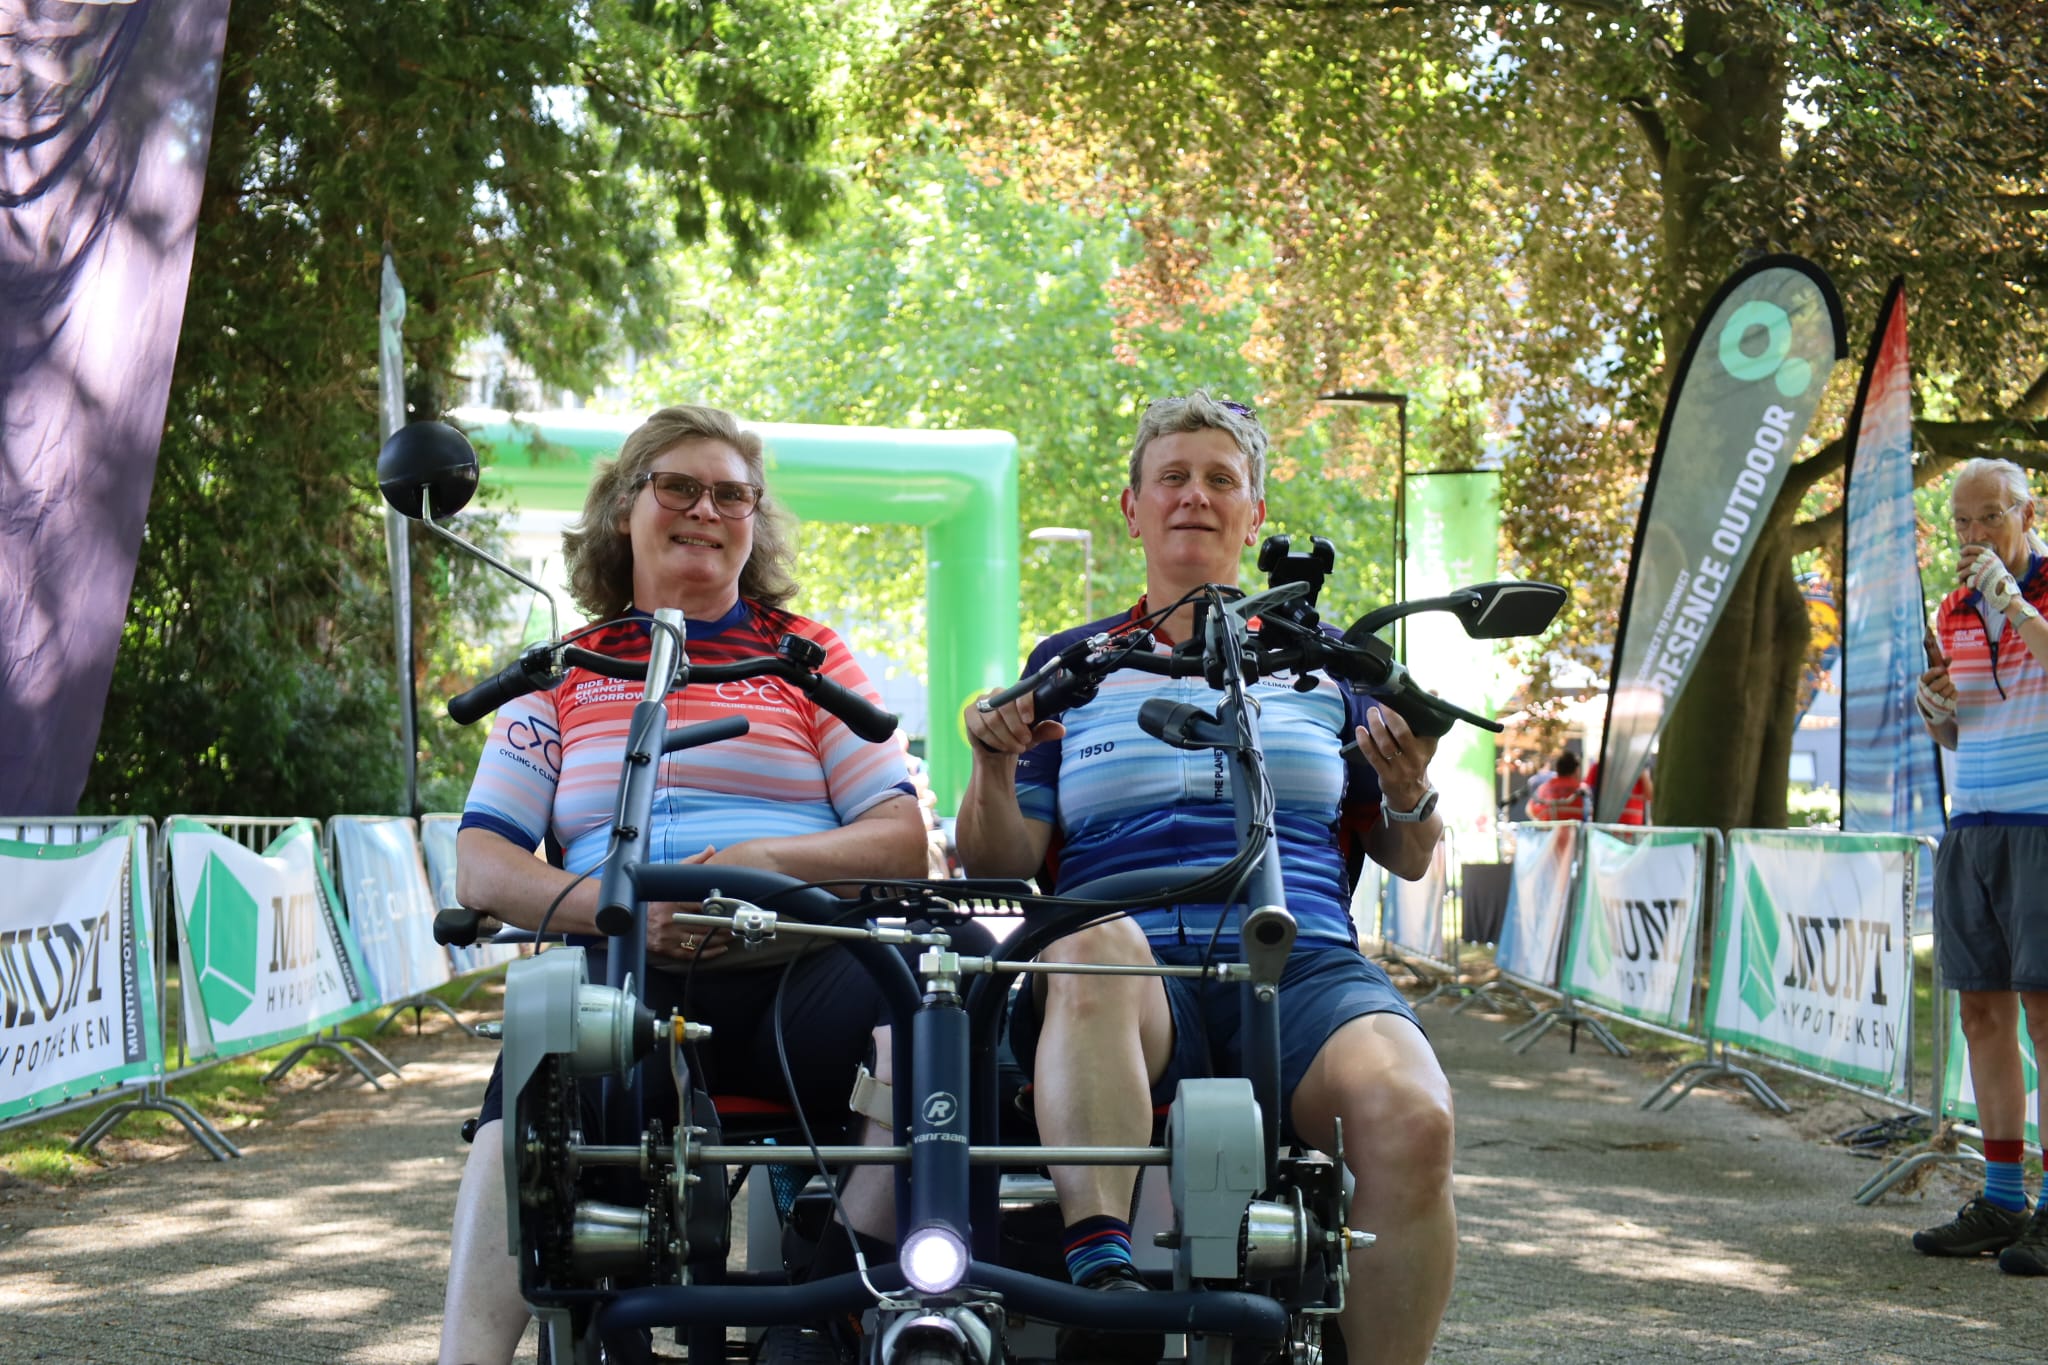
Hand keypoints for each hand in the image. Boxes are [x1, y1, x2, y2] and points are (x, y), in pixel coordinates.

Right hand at [647, 845, 732, 961]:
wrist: (630, 917)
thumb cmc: (653, 896)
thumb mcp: (670, 875)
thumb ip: (692, 862)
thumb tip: (711, 849)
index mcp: (672, 900)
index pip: (703, 904)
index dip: (721, 906)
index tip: (734, 905)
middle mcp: (670, 919)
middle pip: (705, 924)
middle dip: (724, 925)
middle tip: (737, 923)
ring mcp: (668, 935)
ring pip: (701, 940)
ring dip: (720, 939)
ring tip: (732, 935)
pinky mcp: (666, 948)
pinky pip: (691, 953)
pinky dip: (708, 953)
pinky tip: (720, 948)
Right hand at [964, 688, 1064, 759]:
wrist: (998, 750)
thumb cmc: (1017, 737)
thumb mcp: (1034, 736)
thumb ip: (1046, 731)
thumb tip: (1060, 730)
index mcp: (1017, 693)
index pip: (1021, 690)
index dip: (1025, 703)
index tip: (1029, 720)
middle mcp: (999, 693)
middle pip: (1005, 705)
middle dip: (1016, 727)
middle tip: (1024, 741)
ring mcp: (982, 701)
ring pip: (993, 719)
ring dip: (1005, 738)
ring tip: (1014, 746)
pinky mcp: (969, 712)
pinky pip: (980, 727)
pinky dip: (992, 740)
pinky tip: (1000, 746)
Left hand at [1354, 705, 1436, 811]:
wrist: (1411, 793)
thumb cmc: (1417, 760)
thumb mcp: (1428, 742)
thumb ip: (1429, 718)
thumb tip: (1433, 691)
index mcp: (1427, 747)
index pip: (1424, 727)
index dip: (1412, 711)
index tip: (1401, 697)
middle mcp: (1415, 758)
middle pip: (1401, 733)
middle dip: (1390, 716)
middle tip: (1381, 704)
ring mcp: (1400, 768)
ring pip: (1385, 744)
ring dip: (1375, 726)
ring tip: (1371, 713)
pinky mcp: (1386, 775)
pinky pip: (1373, 756)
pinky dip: (1365, 742)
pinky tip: (1360, 730)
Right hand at [1916, 662, 1956, 725]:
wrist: (1934, 709)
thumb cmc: (1934, 689)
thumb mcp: (1935, 678)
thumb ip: (1941, 667)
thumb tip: (1949, 657)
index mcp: (1921, 685)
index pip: (1926, 678)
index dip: (1934, 672)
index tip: (1942, 669)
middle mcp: (1925, 694)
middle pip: (1937, 685)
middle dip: (1944, 680)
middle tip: (1946, 678)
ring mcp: (1934, 702)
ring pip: (1946, 690)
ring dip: (1950, 686)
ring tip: (1949, 686)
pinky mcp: (1944, 707)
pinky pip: (1953, 695)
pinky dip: (1954, 693)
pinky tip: (1951, 693)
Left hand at [1960, 545, 2021, 613]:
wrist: (2006, 593)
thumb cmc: (1998, 582)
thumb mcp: (1993, 568)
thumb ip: (1983, 563)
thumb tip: (1965, 558)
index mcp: (1993, 558)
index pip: (1979, 549)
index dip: (1968, 550)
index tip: (1961, 552)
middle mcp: (1989, 563)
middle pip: (1970, 559)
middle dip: (1961, 564)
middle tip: (1957, 569)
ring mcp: (1985, 570)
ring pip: (1968, 569)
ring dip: (1961, 575)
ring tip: (1960, 580)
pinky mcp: (1981, 579)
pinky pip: (1968, 579)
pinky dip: (1965, 582)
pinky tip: (1965, 585)